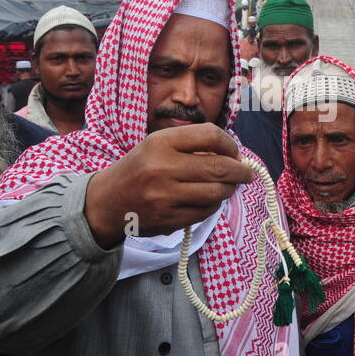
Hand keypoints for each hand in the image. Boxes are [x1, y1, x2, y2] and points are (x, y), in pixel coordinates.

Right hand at [84, 124, 255, 246]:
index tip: (235, 152)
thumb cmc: (139, 169)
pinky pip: (205, 212)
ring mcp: (166, 196)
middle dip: (241, 171)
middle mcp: (163, 168)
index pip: (210, 136)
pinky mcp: (169, 220)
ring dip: (229, 189)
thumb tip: (233, 155)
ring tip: (229, 186)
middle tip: (247, 173)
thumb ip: (191, 146)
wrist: (107, 202)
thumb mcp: (157, 146)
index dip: (230, 144)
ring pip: (216, 192)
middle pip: (219, 167)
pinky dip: (214, 205)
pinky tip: (210, 200)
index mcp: (161, 142)